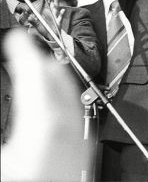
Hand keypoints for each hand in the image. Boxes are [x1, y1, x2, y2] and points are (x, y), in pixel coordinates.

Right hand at [1, 29, 92, 180]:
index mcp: (44, 126)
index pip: (36, 72)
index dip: (23, 50)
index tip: (15, 36)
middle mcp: (70, 132)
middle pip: (59, 81)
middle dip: (41, 60)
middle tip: (26, 49)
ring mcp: (80, 147)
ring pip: (72, 97)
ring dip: (54, 78)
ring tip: (41, 68)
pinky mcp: (82, 161)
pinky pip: (78, 117)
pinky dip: (65, 99)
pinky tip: (57, 104)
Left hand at [27, 0, 64, 39]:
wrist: (51, 37)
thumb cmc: (45, 30)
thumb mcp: (37, 25)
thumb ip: (33, 21)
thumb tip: (29, 17)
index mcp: (47, 11)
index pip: (47, 1)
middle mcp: (52, 12)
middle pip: (53, 2)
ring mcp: (55, 16)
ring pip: (56, 8)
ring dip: (56, 2)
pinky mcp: (58, 22)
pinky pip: (60, 17)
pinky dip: (61, 14)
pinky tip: (62, 10)